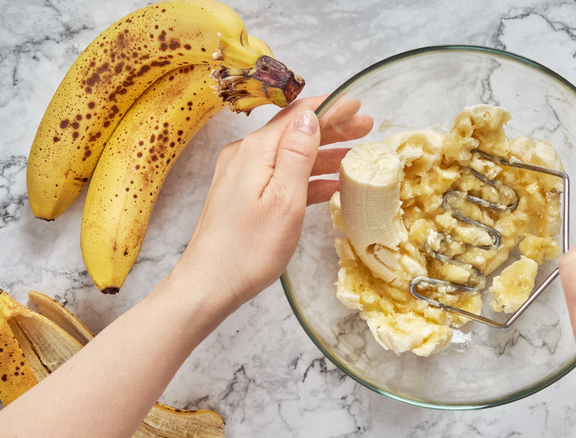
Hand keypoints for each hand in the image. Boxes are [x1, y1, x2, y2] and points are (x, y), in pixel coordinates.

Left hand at [172, 95, 372, 307]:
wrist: (209, 284)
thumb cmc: (249, 248)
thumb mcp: (284, 199)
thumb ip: (297, 154)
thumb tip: (309, 116)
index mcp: (256, 151)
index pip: (298, 116)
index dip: (331, 108)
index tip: (357, 103)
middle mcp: (246, 155)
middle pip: (295, 132)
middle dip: (332, 127)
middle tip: (366, 126)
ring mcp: (242, 175)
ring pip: (290, 155)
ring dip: (323, 152)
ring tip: (356, 154)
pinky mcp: (243, 195)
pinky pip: (281, 177)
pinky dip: (307, 177)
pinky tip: (331, 185)